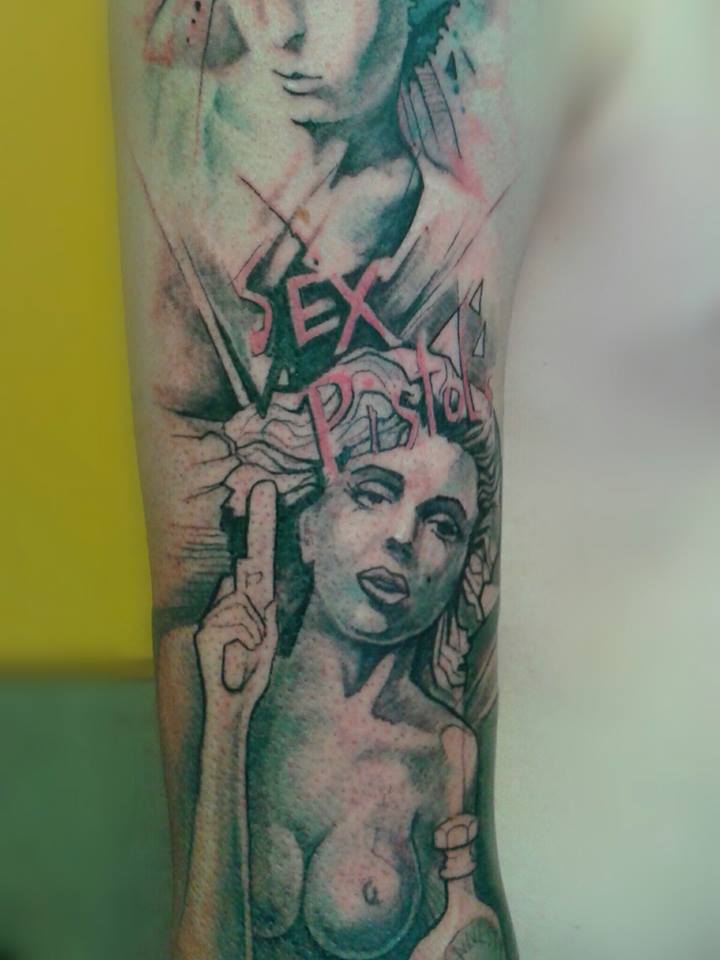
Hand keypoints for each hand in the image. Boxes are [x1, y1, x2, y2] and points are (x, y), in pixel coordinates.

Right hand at [194, 480, 277, 720]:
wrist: (233, 709)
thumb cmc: (250, 676)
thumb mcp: (265, 640)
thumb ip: (263, 615)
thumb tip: (256, 582)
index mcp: (246, 601)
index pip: (255, 556)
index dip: (260, 524)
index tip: (264, 488)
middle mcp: (227, 600)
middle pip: (250, 560)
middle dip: (261, 527)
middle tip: (265, 495)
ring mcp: (212, 614)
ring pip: (246, 599)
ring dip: (259, 629)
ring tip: (251, 650)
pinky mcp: (203, 630)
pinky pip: (236, 617)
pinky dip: (248, 638)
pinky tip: (239, 654)